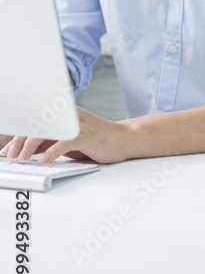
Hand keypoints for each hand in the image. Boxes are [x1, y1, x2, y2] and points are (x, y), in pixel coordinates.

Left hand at [0, 107, 132, 164]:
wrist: (123, 139)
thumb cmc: (95, 139)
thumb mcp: (67, 139)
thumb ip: (49, 140)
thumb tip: (25, 149)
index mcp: (62, 114)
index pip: (34, 120)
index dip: (16, 134)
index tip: (5, 149)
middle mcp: (68, 115)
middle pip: (37, 123)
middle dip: (19, 140)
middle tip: (10, 154)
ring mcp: (78, 124)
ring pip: (49, 130)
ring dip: (31, 145)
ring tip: (23, 158)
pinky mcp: (88, 135)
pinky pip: (66, 142)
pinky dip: (53, 151)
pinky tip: (45, 159)